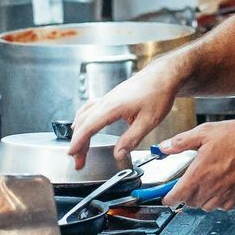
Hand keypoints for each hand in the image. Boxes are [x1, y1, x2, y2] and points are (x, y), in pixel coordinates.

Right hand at [66, 62, 184, 165]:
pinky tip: (84, 125)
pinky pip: (90, 108)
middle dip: (78, 142)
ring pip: (85, 115)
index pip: (89, 127)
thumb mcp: (149, 121)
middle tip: (78, 160)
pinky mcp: (111, 97)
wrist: (163, 75)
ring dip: (79, 131)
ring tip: (79, 147)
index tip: (72, 154)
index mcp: (113, 107)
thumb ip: (131, 139)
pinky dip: (83, 120)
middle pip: (84, 123)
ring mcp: (107, 98)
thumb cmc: (158, 93)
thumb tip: (118, 154)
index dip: (78, 142)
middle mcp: (106, 101)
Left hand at [155, 120, 234, 210]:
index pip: (176, 196)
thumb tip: (163, 147)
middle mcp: (210, 188)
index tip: (165, 196)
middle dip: (185, 195)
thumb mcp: (204, 132)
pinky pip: (221, 206)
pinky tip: (219, 187)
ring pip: (204, 206)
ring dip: (200, 199)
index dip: (167, 198)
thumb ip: (181, 142)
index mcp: (199, 173)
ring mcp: (224, 195)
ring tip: (204, 184)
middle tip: (187, 182)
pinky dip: (217, 200)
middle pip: (189, 202)